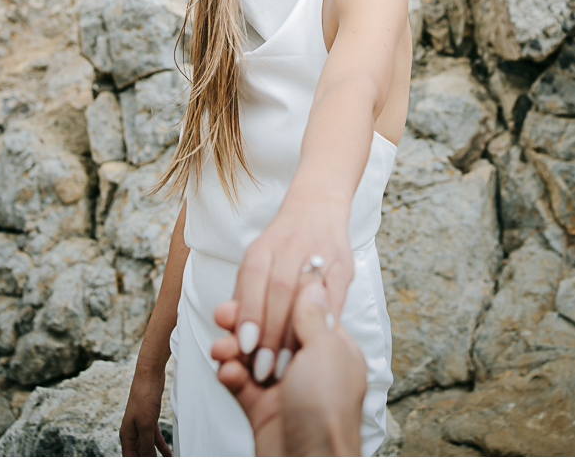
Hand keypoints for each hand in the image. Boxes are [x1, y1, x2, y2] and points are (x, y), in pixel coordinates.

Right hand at [119, 369, 171, 456]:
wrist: (150, 375)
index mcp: (126, 436)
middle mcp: (132, 433)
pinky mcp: (150, 421)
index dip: (138, 464)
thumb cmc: (144, 397)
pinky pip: (155, 439)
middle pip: (138, 455)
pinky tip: (169, 455)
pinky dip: (162, 447)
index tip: (150, 466)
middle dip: (148, 461)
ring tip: (166, 462)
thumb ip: (146, 446)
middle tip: (161, 464)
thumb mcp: (146, 424)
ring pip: (147, 448)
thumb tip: (148, 461)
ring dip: (155, 457)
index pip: (130, 459)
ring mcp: (141, 427)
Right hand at [213, 278, 365, 455]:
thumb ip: (313, 316)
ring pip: (251, 353)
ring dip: (233, 346)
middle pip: (272, 329)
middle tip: (226, 314)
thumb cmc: (328, 412)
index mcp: (331, 347)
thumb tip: (313, 283)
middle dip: (248, 320)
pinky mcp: (261, 407)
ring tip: (223, 347)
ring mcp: (284, 386)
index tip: (256, 287)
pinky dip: (229, 372)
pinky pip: (240, 381)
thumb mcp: (326, 352)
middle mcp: (308, 364)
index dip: (278, 298)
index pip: (301, 310)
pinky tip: (226, 370)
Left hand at [232, 199, 353, 381]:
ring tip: (290, 365)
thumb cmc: (280, 247)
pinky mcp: (343, 262)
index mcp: (263, 246)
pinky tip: (317, 342)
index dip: (249, 313)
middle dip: (272, 333)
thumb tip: (231, 334)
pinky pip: (335, 293)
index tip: (245, 348)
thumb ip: (245, 295)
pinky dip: (326, 319)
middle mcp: (290, 245)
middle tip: (266, 369)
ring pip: (307, 293)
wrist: (317, 206)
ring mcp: (319, 251)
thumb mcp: (256, 261)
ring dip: (298, 332)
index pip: (253, 279)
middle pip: (280, 289)